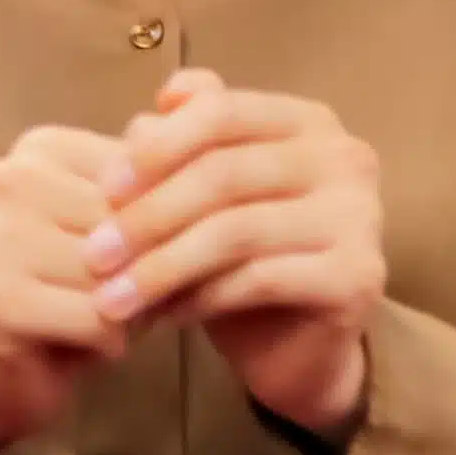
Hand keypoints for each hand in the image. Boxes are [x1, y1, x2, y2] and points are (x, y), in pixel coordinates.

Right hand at [0, 123, 141, 454]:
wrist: (9, 366)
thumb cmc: (79, 287)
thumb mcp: (124, 226)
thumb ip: (158, 177)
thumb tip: (206, 110)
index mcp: (37, 147)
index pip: (143, 177)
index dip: (163, 228)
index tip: (143, 254)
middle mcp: (6, 178)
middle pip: (128, 226)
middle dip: (148, 271)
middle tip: (130, 295)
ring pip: (116, 274)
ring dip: (133, 309)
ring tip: (109, 316)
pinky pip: (98, 319)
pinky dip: (111, 342)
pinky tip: (89, 342)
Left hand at [93, 71, 385, 442]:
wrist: (295, 344)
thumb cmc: (238, 254)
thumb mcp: (198, 192)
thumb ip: (173, 145)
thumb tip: (142, 120)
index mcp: (306, 120)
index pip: (220, 110)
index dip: (155, 148)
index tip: (101, 189)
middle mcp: (345, 158)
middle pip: (223, 172)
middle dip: (147, 216)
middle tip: (94, 254)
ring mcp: (361, 217)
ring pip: (236, 230)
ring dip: (162, 266)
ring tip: (112, 295)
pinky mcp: (359, 277)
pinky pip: (260, 279)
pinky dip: (199, 297)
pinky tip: (162, 316)